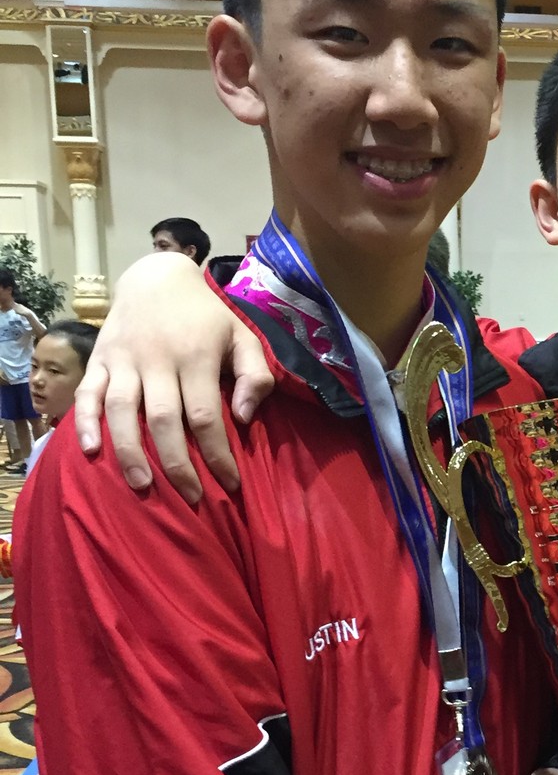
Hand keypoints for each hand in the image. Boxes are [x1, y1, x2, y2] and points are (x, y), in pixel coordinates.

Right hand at [74, 252, 274, 500]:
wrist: (156, 277)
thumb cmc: (206, 317)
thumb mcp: (243, 336)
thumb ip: (255, 376)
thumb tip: (244, 418)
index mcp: (196, 355)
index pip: (205, 415)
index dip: (217, 453)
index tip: (229, 483)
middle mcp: (157, 359)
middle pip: (163, 420)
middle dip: (177, 464)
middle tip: (192, 497)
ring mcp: (124, 359)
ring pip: (123, 411)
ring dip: (130, 452)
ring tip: (143, 487)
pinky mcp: (99, 359)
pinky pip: (88, 393)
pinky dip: (85, 422)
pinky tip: (91, 451)